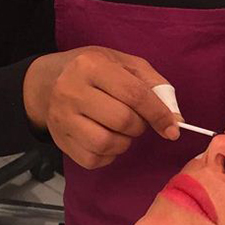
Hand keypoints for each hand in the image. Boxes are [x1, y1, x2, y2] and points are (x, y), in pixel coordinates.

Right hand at [23, 46, 179, 168]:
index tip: (173, 127)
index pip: (135, 95)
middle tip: (136, 121)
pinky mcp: (59, 140)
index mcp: (91, 66)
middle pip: (122, 121)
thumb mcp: (126, 65)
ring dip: (125, 142)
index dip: (159, 114)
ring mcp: (62, 117)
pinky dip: (109, 155)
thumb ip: (155, 87)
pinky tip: (107, 140)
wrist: (48, 81)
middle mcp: (71, 90)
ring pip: (107, 143)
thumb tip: (176, 121)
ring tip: (121, 130)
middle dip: (140, 126)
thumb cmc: (96, 71)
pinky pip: (94, 159)